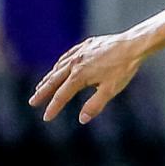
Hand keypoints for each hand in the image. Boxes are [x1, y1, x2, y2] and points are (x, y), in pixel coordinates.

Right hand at [29, 32, 146, 123]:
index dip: (53, 108)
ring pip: (59, 67)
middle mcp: (75, 63)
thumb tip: (82, 120)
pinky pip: (67, 56)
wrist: (132, 45)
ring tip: (41, 87)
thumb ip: (95, 105)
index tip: (46, 118)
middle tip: (32, 102)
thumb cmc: (123, 68)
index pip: (62, 95)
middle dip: (42, 93)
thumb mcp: (110, 90)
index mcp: (79, 75)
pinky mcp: (85, 46)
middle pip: (54, 80)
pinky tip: (58, 67)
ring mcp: (79, 53)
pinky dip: (59, 64)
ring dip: (49, 78)